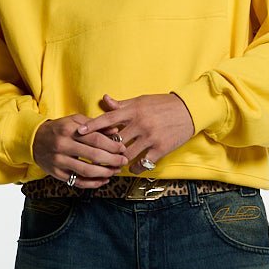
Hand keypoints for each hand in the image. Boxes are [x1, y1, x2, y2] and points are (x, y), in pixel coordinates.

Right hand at [32, 114, 127, 187]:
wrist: (34, 140)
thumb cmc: (59, 129)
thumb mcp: (74, 121)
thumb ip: (95, 125)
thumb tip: (116, 130)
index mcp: (69, 130)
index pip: (95, 139)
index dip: (112, 145)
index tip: (123, 148)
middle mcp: (63, 145)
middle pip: (93, 155)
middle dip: (112, 160)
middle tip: (123, 161)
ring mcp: (59, 161)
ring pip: (86, 170)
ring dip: (105, 173)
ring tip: (115, 171)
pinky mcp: (57, 173)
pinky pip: (78, 181)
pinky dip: (93, 183)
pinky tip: (104, 180)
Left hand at [76, 92, 195, 174]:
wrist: (189, 110)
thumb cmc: (162, 104)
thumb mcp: (141, 101)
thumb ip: (122, 104)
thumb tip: (105, 99)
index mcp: (134, 110)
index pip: (108, 118)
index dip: (93, 126)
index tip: (79, 132)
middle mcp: (140, 124)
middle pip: (114, 142)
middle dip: (104, 151)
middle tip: (95, 157)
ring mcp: (150, 137)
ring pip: (126, 155)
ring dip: (118, 162)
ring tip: (112, 165)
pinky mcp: (161, 148)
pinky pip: (144, 163)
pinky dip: (136, 168)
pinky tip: (133, 168)